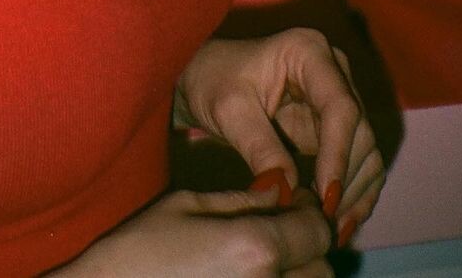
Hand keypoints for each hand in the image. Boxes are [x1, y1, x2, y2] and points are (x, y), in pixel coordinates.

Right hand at [63, 185, 333, 276]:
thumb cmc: (139, 250)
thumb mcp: (186, 205)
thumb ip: (241, 200)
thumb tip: (278, 193)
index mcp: (255, 246)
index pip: (317, 229)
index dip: (308, 212)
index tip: (292, 204)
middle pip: (322, 269)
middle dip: (306, 248)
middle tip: (278, 235)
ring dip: (297, 275)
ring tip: (262, 261)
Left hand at [174, 28, 384, 243]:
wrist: (204, 81)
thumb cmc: (212, 81)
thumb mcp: (229, 111)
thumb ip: (259, 147)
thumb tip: (288, 191)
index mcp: (309, 51)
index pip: (340, 106)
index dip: (339, 153)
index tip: (326, 194)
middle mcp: (333, 72)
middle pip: (359, 132)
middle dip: (346, 180)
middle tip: (324, 221)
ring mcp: (337, 100)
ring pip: (365, 152)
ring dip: (354, 193)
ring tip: (330, 228)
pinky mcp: (334, 129)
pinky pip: (357, 164)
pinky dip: (352, 194)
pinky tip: (338, 222)